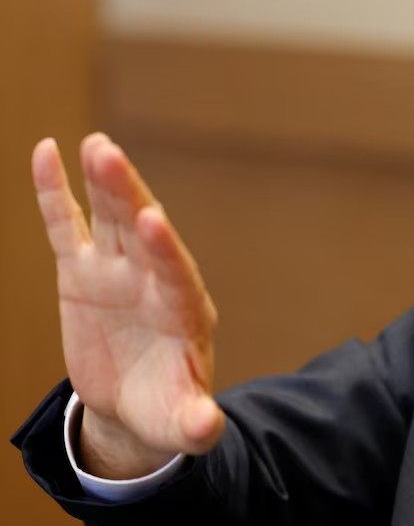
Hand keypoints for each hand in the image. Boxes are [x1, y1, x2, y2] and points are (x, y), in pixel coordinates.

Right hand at [33, 133, 224, 477]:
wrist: (137, 403)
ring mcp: (118, 271)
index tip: (151, 220)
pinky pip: (67, 226)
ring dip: (103, 182)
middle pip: (141, 232)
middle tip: (109, 156)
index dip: (164, 248)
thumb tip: (206, 429)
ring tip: (95, 145)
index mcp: (186, 311)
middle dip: (128, 195)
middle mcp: (155, 280)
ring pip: (110, 218)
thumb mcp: (183, 422)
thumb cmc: (167, 410)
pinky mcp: (83, 271)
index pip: (176, 273)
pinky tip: (47, 151)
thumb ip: (196, 423)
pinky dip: (57, 192)